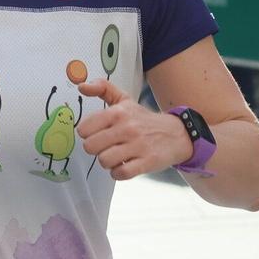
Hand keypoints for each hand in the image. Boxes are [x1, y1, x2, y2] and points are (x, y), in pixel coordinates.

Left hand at [74, 79, 192, 180]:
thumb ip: (103, 89)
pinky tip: (124, 165)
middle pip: (90, 146)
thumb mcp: (124, 100)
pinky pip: (121, 173)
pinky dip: (118, 173)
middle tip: (106, 147)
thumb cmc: (144, 119)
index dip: (88, 134)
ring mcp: (138, 145)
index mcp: (118, 112)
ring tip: (116, 156)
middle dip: (96, 149)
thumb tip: (81, 86)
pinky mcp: (147, 162)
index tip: (97, 134)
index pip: (84, 128)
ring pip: (104, 160)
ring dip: (107, 162)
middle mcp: (127, 128)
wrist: (176, 134)